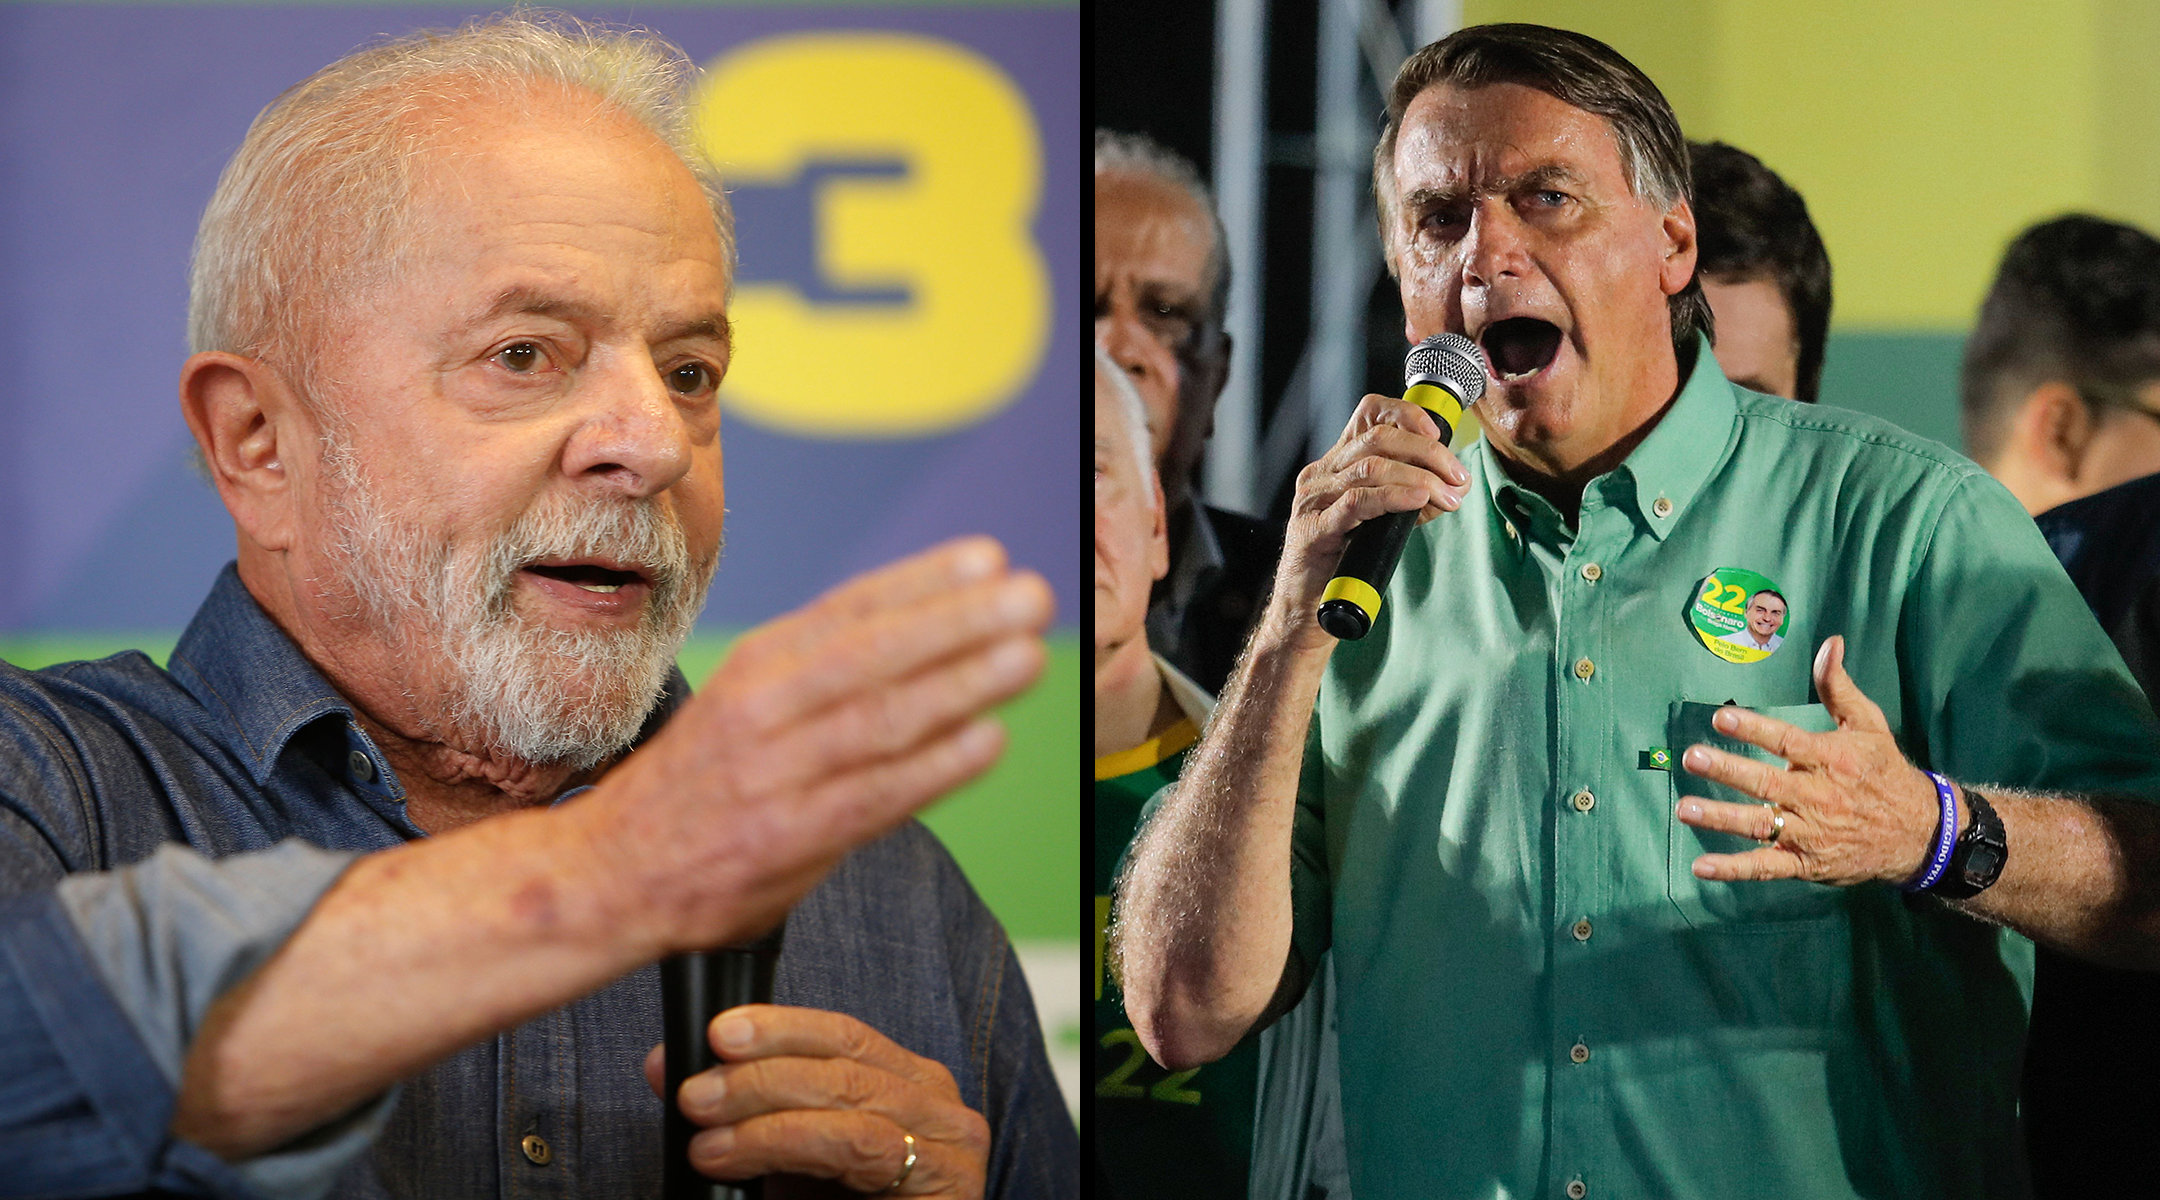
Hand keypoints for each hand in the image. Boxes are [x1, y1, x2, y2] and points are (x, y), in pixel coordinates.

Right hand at [583, 537, 1051, 956]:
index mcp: (758, 664)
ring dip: (961, 685)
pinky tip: (986, 742)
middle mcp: (763, 708)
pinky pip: (874, 796)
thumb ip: (826, 669)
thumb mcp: (746, 700)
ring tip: (1025, 657)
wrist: (609, 873)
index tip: (989, 558)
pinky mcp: (786, 838)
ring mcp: (775, 774)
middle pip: (872, 654)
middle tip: (1029, 597)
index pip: (850, 609)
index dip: (923, 581)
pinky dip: (934, 768)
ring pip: (880, 718)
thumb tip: (938, 629)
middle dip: (958, 621)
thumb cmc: (699, 784)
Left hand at [644, 1005, 988, 1196]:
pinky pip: (858, 1143)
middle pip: (845, 1058)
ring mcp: (950, 1139)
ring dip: (762, 1103)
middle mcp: (938, 1102)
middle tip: (694, 1090)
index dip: (779, 1026)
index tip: (716, 1031)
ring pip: (849, 1095)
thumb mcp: (785, 1159)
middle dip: (759, 1069)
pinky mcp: (946, 1177)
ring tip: (703, 1121)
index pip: (843, 1035)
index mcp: (907, 1083)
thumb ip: (738, 1113)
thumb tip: (665, 1066)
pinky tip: (733, 1152)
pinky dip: (786, 1140)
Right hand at [1269, 394, 1470, 647]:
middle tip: (1458, 476)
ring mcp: (1313, 500)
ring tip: (1448, 494)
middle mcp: (1320, 474)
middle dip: (1427, 452)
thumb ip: (1413, 499)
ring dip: (1420, 477)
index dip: (1405, 412)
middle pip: (1378, 438)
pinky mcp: (1313, 528)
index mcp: (1336, 465)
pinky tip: (1419, 500)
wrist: (1305, 612)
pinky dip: (1394, 496)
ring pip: (1371, 466)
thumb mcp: (1382, 523)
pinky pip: (1357, 502)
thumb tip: (1457, 486)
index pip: (1368, 413)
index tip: (1438, 433)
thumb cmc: (1343, 566)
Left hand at [1674, 635, 1946, 885]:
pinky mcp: (1805, 863)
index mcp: (1830, 759)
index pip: (1785, 741)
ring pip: (1760, 825)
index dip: (1753, 729)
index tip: (1720, 718)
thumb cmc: (1883, 772)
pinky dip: (1733, 869)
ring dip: (1720, 818)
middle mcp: (1817, 796)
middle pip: (1766, 783)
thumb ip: (1838, 687)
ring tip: (1685, 809)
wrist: (1919, 834)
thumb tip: (1829, 643)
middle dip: (1727, 770)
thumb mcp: (1868, 725)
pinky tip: (1701, 866)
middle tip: (1692, 758)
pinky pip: (1765, 867)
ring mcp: (1809, 833)